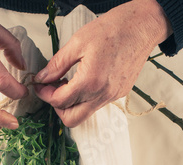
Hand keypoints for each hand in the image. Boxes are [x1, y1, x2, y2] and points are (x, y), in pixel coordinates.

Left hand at [34, 0, 171, 127]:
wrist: (142, 27)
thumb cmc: (114, 29)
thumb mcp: (78, 42)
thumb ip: (57, 64)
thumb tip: (43, 77)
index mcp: (90, 82)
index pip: (60, 101)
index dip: (45, 94)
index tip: (40, 85)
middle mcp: (102, 95)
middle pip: (72, 119)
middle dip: (57, 108)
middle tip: (52, 91)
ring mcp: (112, 96)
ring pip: (85, 113)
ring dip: (72, 103)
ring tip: (68, 82)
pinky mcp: (119, 94)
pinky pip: (97, 104)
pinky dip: (85, 98)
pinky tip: (83, 80)